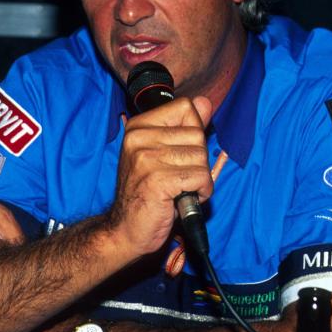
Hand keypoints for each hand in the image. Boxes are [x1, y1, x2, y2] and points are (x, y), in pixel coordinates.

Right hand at [108, 96, 214, 256]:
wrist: (126, 229)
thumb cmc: (148, 192)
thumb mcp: (165, 154)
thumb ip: (185, 126)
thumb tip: (205, 102)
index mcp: (138, 126)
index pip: (185, 108)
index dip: (193, 133)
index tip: (179, 154)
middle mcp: (138, 138)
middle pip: (197, 134)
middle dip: (198, 160)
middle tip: (179, 178)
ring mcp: (145, 158)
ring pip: (201, 157)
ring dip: (200, 179)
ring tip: (180, 189)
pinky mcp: (157, 180)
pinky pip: (200, 177)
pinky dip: (201, 192)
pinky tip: (184, 199)